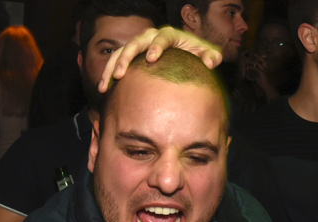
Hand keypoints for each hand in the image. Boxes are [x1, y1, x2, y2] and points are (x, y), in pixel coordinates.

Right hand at [99, 26, 222, 92]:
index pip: (162, 38)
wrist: (187, 54)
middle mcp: (151, 37)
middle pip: (135, 43)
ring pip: (121, 52)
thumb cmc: (198, 54)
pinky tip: (104, 89)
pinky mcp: (133, 56)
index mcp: (170, 35)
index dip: (156, 46)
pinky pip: (117, 62)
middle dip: (126, 58)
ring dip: (111, 68)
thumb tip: (209, 62)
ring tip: (104, 86)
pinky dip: (109, 74)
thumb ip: (212, 56)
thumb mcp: (209, 54)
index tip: (151, 58)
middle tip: (121, 75)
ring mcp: (140, 45)